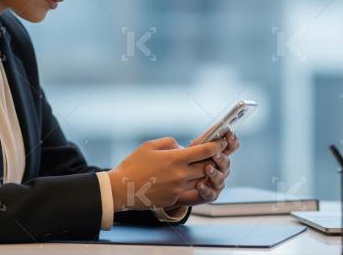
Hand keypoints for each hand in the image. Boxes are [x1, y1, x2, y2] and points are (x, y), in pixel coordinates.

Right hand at [108, 136, 226, 210]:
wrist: (121, 189)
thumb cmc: (133, 165)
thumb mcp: (150, 146)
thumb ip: (170, 143)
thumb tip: (182, 147)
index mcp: (176, 159)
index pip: (204, 151)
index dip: (216, 146)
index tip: (221, 142)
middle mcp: (181, 175)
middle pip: (206, 166)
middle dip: (212, 160)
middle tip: (215, 155)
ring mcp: (178, 189)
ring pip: (201, 181)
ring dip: (203, 174)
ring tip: (201, 168)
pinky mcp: (174, 199)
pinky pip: (189, 191)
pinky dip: (191, 185)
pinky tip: (185, 180)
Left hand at [172, 130, 240, 206]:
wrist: (177, 184)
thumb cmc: (187, 163)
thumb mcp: (193, 149)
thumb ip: (205, 140)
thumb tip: (216, 126)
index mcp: (220, 155)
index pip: (231, 147)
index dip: (232, 140)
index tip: (228, 134)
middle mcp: (221, 169)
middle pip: (226, 163)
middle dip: (221, 158)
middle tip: (215, 154)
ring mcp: (217, 182)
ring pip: (220, 178)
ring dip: (214, 173)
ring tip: (207, 168)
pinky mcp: (210, 195)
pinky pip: (210, 193)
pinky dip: (205, 189)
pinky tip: (199, 184)